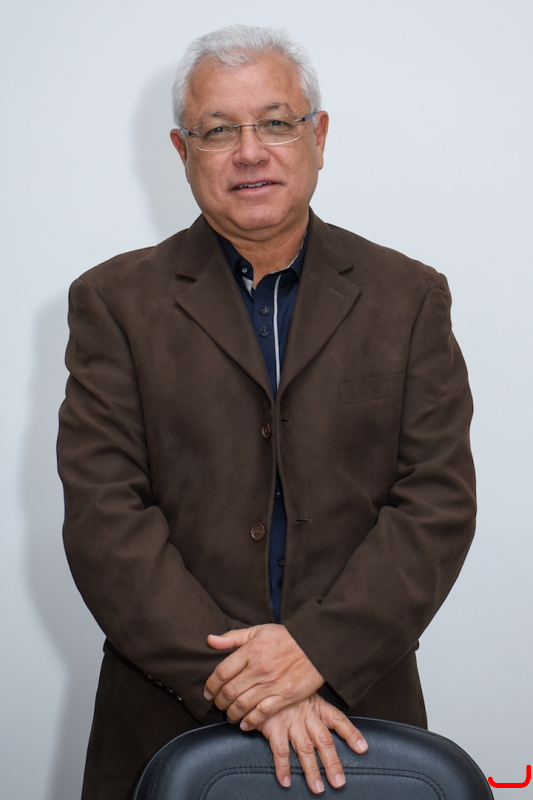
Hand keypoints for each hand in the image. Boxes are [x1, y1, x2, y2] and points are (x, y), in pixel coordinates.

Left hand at [204, 624, 323, 724]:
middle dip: (219, 702)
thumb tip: (210, 640)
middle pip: (229, 692)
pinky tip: (245, 724)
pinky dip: (250, 721)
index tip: (208, 691)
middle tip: (218, 705)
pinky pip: (262, 713)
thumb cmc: (287, 637)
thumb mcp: (259, 630)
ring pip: (242, 705)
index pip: (222, 672)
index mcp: (251, 651)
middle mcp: (259, 669)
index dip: (211, 685)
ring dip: (231, 714)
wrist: (316, 644)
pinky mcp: (285, 696)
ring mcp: (272, 684)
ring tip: (230, 715)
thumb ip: (233, 637)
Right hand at [258, 693, 367, 793]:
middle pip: (324, 741)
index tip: (362, 748)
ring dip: (312, 770)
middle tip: (339, 782)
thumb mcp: (303, 691)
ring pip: (305, 749)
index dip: (351, 733)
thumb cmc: (284, 687)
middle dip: (332, 763)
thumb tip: (327, 724)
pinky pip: (280, 750)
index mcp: (316, 705)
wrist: (262, 679)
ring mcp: (290, 721)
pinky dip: (283, 767)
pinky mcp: (273, 726)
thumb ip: (314, 707)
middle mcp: (306, 714)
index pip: (338, 719)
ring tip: (317, 788)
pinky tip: (286, 781)